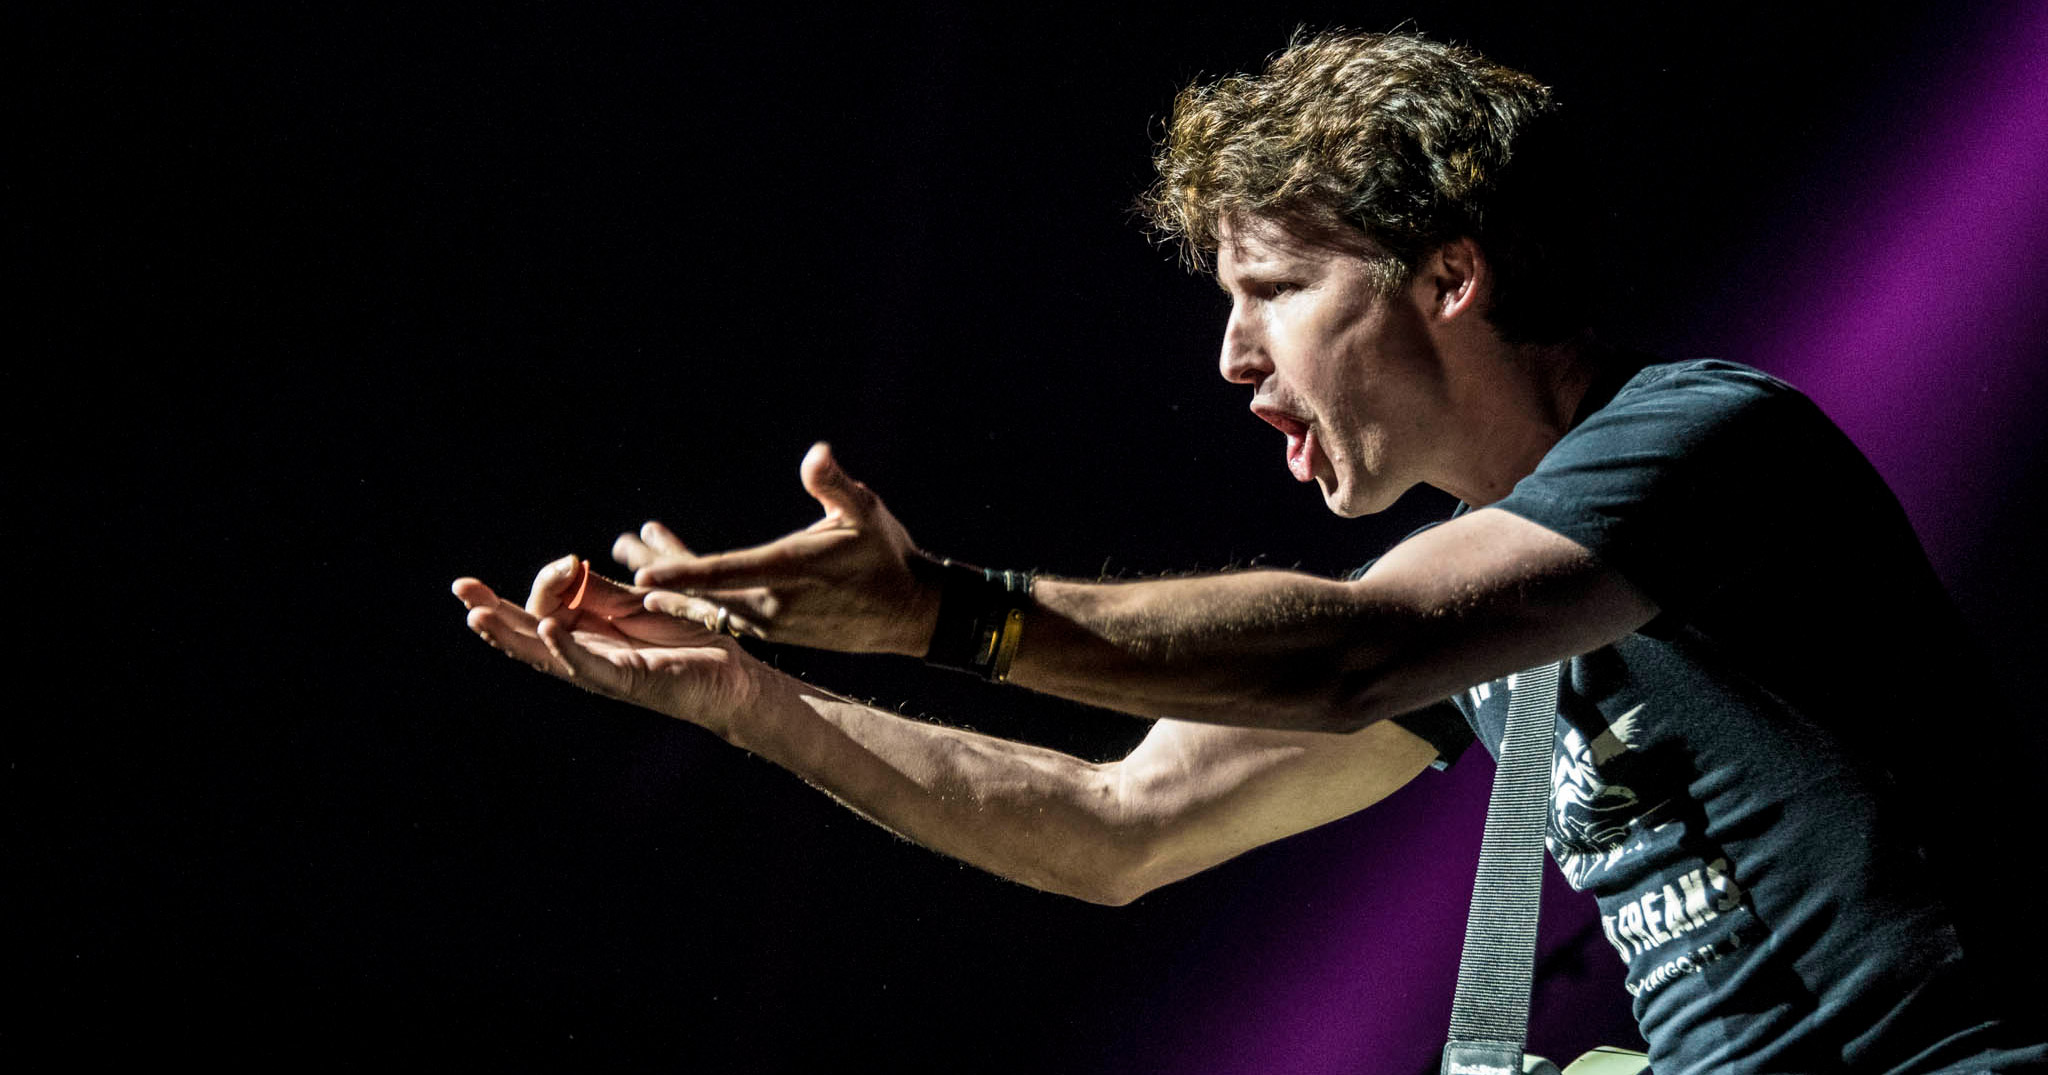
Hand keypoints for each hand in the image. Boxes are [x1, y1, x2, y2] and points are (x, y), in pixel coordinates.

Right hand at [452, 554, 761, 738]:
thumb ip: (602, 589)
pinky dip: (564, 648)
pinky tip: (545, 630)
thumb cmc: (687, 638)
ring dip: (510, 633)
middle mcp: (585, 653)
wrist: (731, 673)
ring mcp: (600, 670)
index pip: (545, 604)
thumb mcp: (638, 603)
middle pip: (527, 630)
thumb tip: (568, 567)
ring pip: (544, 652)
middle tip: (460, 588)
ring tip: (478, 615)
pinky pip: (587, 665)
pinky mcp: (625, 682)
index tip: (570, 561)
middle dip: (491, 609)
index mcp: (586, 631)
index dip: (548, 579)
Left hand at [619, 443, 939, 656]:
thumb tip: (816, 454)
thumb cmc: (887, 555)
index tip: (641, 574)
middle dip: (660, 568)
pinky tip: (672, 587)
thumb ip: (835, 485)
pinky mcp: (774, 632)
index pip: (724, 572)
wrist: (909, 612)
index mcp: (789, 572)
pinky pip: (722, 614)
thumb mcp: (866, 512)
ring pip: (708, 602)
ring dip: (672, 582)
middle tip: (621, 544)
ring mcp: (770, 623)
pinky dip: (693, 597)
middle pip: (702, 589)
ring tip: (637, 552)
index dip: (680, 573)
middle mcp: (772, 605)